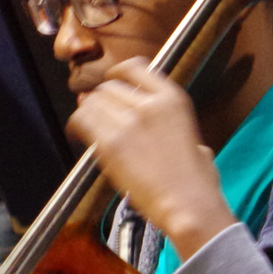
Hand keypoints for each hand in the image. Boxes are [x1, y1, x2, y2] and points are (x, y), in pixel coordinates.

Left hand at [66, 59, 236, 261]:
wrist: (188, 205)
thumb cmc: (195, 184)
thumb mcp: (197, 142)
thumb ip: (176, 130)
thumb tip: (166, 132)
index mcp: (172, 99)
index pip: (135, 68)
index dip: (118, 75)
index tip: (111, 83)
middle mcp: (149, 103)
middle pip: (109, 87)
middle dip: (101, 100)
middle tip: (97, 114)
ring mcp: (129, 121)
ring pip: (93, 102)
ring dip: (87, 112)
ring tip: (85, 126)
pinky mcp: (110, 142)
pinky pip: (82, 121)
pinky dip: (75, 126)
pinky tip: (77, 135)